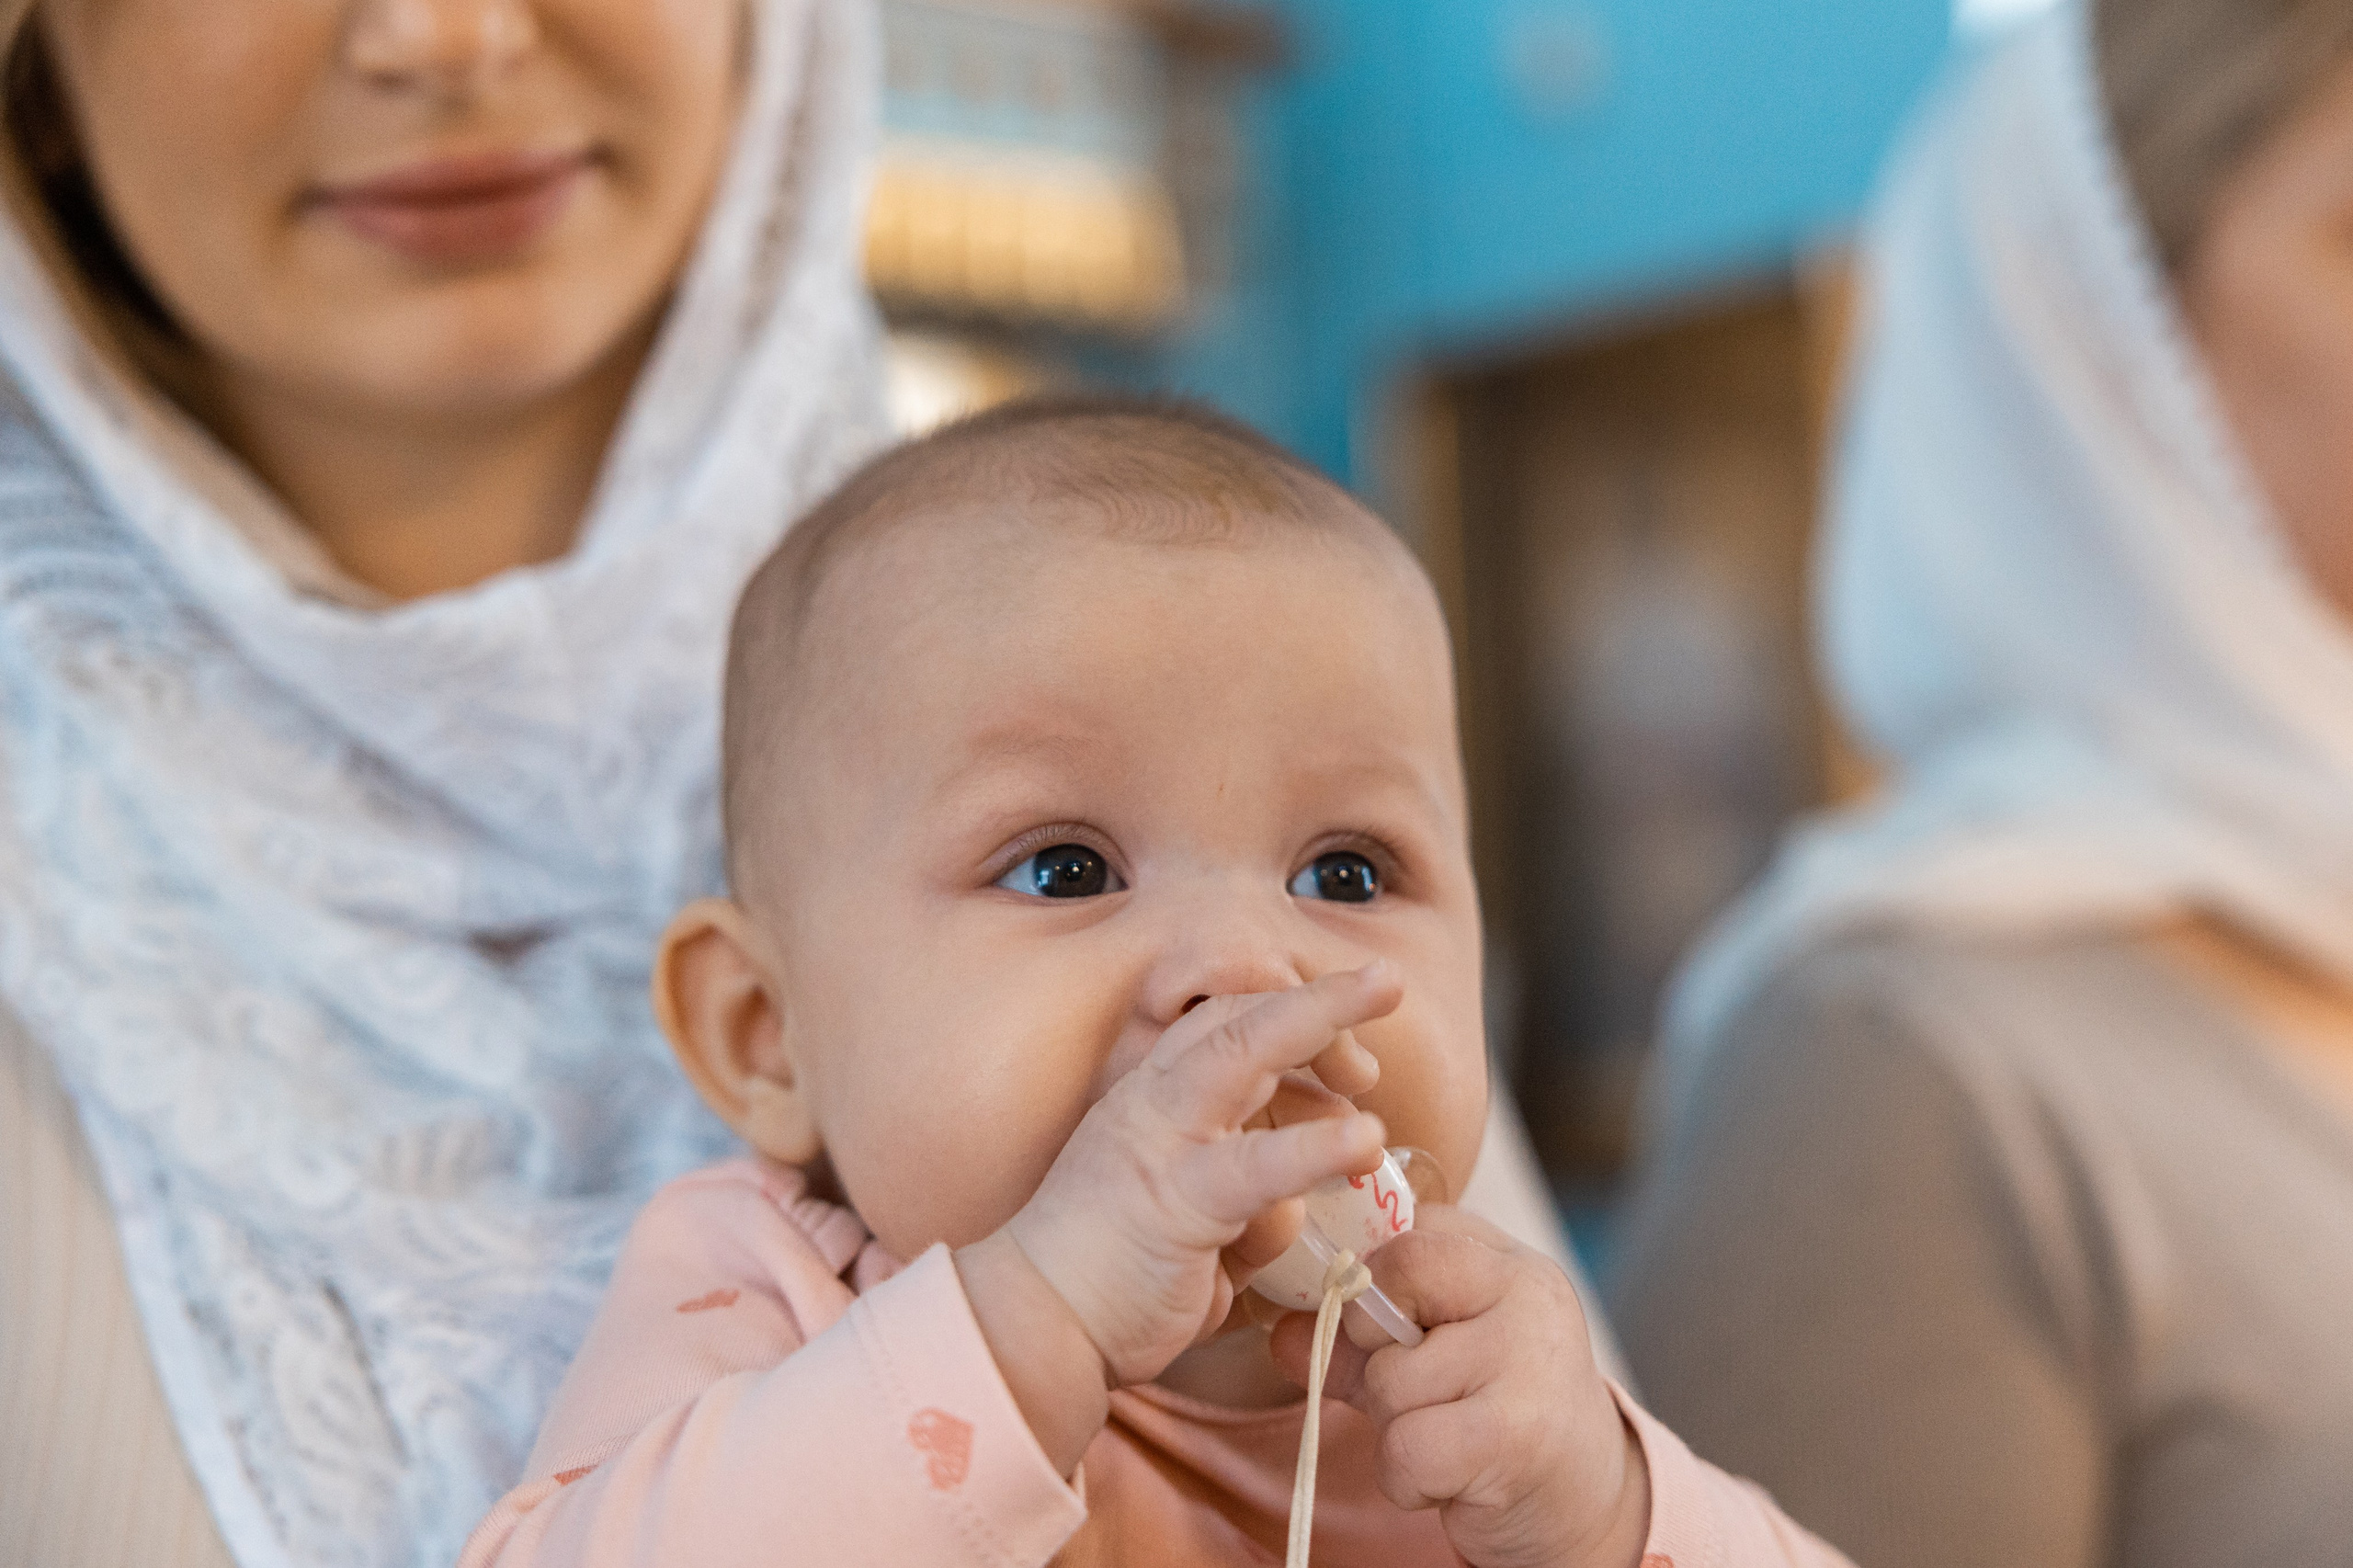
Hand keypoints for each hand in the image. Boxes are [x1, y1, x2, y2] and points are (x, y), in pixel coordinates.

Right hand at [956, 965, 1397, 1471]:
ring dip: (1317, 1019)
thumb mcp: (1188, 1223)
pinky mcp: (1175, 1198)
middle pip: (1238, 1020)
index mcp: (1151, 1101)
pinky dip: (1312, 1146)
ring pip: (1242, 1052)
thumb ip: (1244, 1202)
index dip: (1286, 1017)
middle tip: (1384, 978)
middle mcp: (1153, 1102)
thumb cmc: (1107, 1279)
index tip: (1349, 1050)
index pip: (1220, 1027)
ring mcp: (1161, 1141)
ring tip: (1383, 990)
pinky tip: (1363, 1137)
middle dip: (1314, 993)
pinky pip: (1254, 1165)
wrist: (1029, 1327)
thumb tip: (1297, 1207)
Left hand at [1271, 1207, 1650, 1567]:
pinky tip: (1451, 1477)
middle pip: (1385, 1295)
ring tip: (1448, 1437)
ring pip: (1389, 1382)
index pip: (1403, 1236)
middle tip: (1420, 1391)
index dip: (1371, 1288)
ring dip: (1395, 1429)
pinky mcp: (1514, 1437)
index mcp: (1507, 1262)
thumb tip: (1279, 1332)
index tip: (1389, 1332)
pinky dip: (1409, 1478)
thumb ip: (1358, 1338)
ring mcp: (1526, 1362)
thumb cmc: (1500, 1413)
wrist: (1585, 1500)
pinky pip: (1405, 1450)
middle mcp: (1527, 1295)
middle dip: (1377, 1356)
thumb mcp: (1433, 1356)